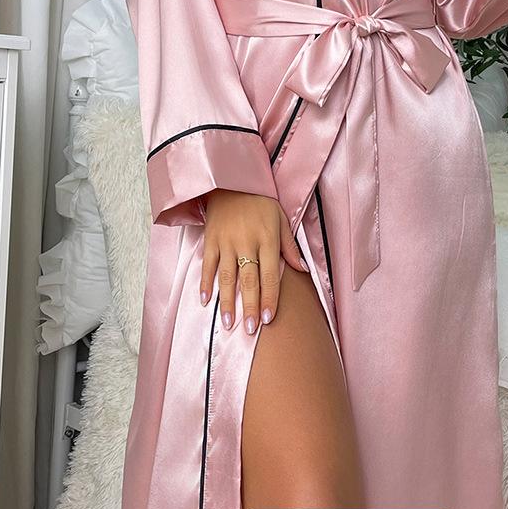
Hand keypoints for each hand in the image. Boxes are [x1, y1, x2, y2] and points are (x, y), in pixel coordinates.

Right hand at [199, 189, 308, 333]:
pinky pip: (207, 264)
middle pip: (248, 280)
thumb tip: (302, 269)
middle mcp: (246, 241)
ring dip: (227, 301)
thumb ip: (289, 246)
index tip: (268, 319)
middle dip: (249, 306)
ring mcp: (226, 241)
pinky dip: (205, 283)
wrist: (232, 179)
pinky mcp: (210, 238)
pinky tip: (205, 301)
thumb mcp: (281, 219)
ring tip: (227, 323)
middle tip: (249, 329)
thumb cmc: (260, 201)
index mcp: (267, 238)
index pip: (270, 274)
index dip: (269, 298)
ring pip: (226, 276)